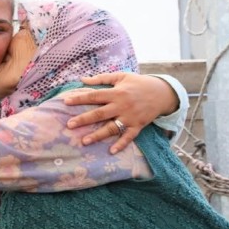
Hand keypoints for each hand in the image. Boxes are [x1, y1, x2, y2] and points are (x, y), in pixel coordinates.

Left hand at [64, 72, 178, 153]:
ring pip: (112, 127)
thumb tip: (83, 79)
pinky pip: (129, 137)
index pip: (95, 96)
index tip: (66, 102)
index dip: (80, 98)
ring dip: (98, 135)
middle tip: (69, 125)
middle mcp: (121, 105)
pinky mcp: (138, 126)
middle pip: (100, 113)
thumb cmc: (138, 83)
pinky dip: (121, 144)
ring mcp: (130, 117)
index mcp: (116, 92)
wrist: (162, 92)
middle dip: (84, 119)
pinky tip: (111, 151)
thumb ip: (102, 78)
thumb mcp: (121, 76)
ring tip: (84, 141)